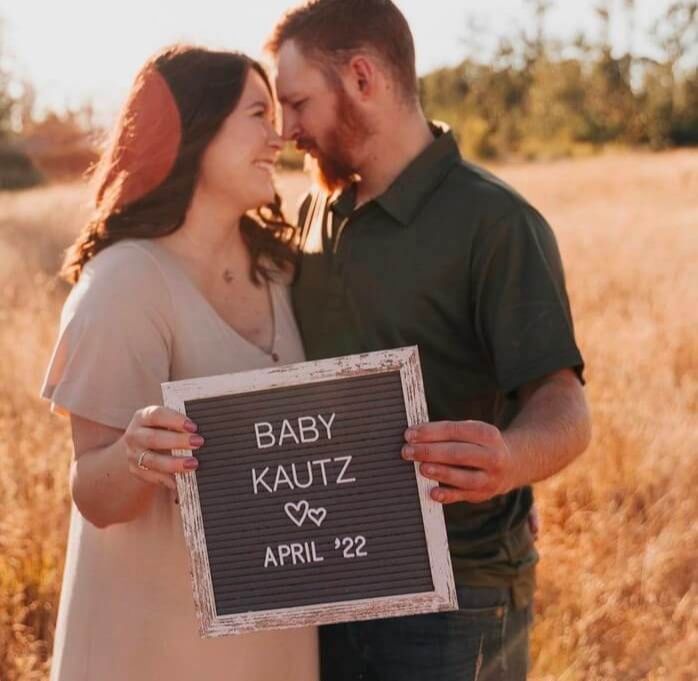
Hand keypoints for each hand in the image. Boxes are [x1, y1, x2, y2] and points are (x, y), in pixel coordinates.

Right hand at [124, 406, 202, 490]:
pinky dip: (166, 479)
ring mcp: (133, 454)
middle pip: (154, 438)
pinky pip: (151, 476)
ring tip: (193, 464)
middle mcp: (135, 435)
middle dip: (178, 441)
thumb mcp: (166, 422)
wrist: (140, 446)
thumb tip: (203, 428)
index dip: (175, 420)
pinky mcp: (135, 470)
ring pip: (152, 460)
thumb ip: (180, 424)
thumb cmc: (161, 430)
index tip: (193, 426)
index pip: (157, 415)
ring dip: (174, 463)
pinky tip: (179, 481)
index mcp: (143, 417)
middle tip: (199, 442)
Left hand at [402, 420, 517, 504]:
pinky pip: (463, 496)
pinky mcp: (483, 495)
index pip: (454, 431)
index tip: (409, 434)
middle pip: (457, 453)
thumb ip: (447, 433)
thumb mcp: (472, 431)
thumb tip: (414, 436)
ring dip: (440, 472)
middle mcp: (492, 456)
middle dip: (430, 451)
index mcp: (487, 434)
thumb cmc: (479, 444)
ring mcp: (489, 477)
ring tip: (421, 467)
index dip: (430, 432)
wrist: (512, 464)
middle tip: (407, 451)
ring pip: (462, 476)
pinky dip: (448, 495)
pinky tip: (433, 492)